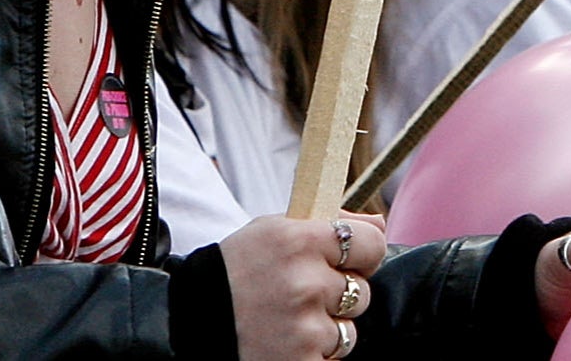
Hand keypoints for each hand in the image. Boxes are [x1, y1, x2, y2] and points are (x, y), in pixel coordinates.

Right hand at [220, 211, 385, 360]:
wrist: (190, 322)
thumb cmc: (237, 271)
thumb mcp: (273, 230)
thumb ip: (327, 223)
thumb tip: (380, 224)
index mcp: (300, 240)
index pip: (373, 243)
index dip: (363, 253)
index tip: (349, 259)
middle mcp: (305, 282)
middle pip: (362, 290)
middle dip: (339, 294)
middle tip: (303, 295)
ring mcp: (304, 327)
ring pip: (348, 330)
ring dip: (325, 328)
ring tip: (289, 321)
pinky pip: (331, 359)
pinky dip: (314, 355)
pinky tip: (287, 343)